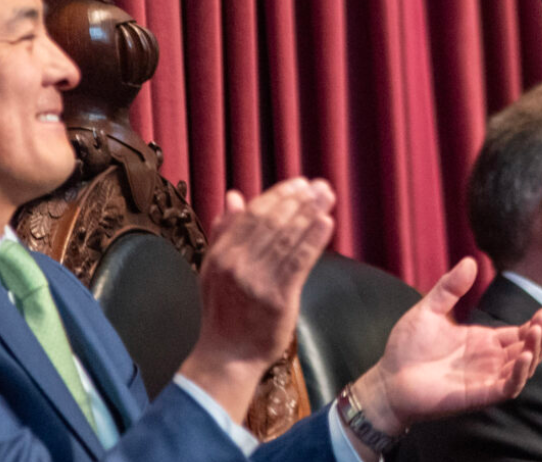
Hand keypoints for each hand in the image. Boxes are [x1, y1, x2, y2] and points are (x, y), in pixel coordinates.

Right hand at [178, 177, 336, 421]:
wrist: (228, 357)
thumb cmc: (224, 311)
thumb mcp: (214, 269)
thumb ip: (225, 231)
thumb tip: (235, 196)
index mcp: (220, 255)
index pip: (253, 215)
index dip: (278, 196)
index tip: (299, 183)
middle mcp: (236, 265)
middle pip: (273, 222)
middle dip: (300, 201)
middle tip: (320, 186)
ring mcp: (257, 281)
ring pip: (288, 239)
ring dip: (311, 214)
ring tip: (327, 197)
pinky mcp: (278, 298)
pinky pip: (299, 262)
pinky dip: (314, 240)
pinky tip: (327, 223)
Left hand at [350, 258, 541, 438]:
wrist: (387, 380)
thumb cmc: (406, 348)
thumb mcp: (430, 309)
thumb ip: (450, 287)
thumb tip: (470, 260)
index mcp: (481, 341)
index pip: (517, 335)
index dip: (533, 325)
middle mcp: (487, 361)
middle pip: (526, 351)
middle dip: (540, 337)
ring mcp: (484, 379)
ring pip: (522, 370)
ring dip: (534, 353)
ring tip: (537, 333)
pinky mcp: (477, 395)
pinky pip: (507, 388)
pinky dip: (519, 375)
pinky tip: (524, 357)